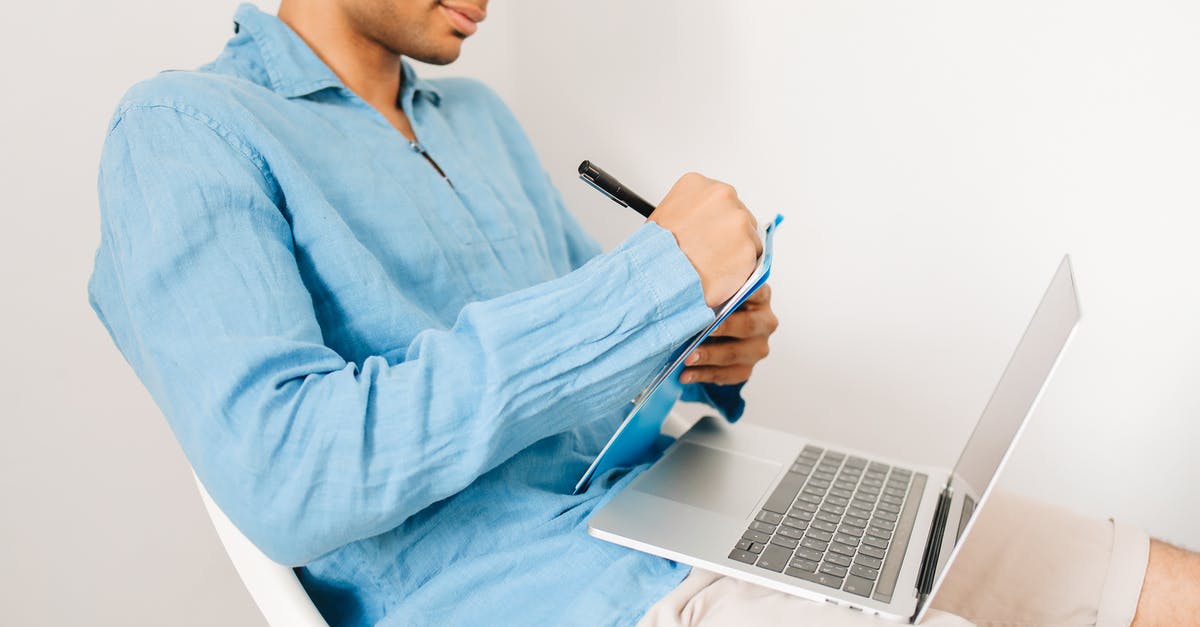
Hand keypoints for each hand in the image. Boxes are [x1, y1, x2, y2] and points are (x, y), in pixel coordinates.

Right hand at [649, 173, 761, 307]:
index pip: (718, 199)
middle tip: (712, 253)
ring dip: (736, 251)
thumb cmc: (654, 252)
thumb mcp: (663, 217)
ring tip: (714, 266)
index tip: (709, 233)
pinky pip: (752, 258)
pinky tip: (721, 274)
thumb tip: (700, 226)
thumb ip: (688, 213)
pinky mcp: (749, 246)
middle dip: (728, 234)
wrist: (657, 276)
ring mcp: (738, 220)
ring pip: (748, 236)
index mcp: (698, 184)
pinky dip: (741, 269)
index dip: (714, 220)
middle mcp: (722, 195)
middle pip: (736, 214)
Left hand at [681, 284, 777, 384]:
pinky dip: (705, 375)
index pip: (757, 291)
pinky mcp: (745, 368)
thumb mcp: (715, 286)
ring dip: (710, 357)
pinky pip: (727, 375)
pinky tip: (686, 375)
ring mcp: (757, 348)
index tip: (724, 294)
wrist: (713, 328)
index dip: (742, 292)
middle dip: (722, 328)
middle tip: (700, 330)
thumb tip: (695, 280)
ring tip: (687, 358)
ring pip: (736, 354)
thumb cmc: (714, 303)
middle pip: (748, 326)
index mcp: (760, 296)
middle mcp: (765, 323)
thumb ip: (711, 281)